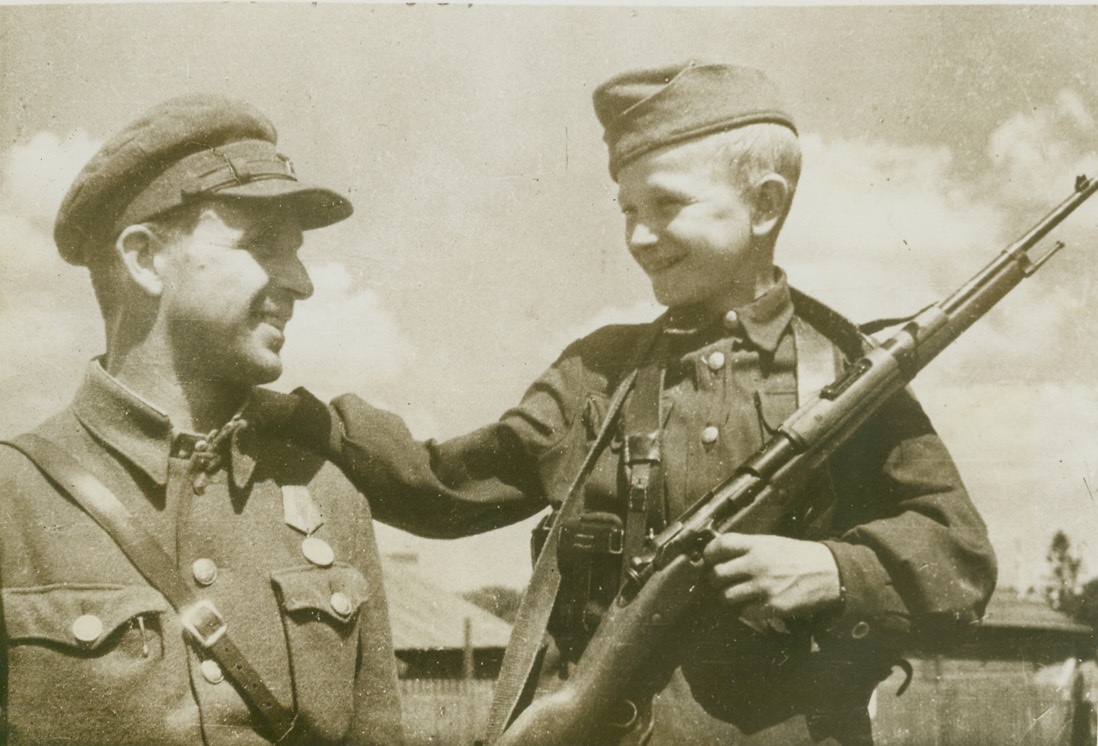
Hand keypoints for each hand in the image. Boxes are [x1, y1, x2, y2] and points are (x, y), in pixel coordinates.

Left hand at [702, 533, 840, 617]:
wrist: (830, 573)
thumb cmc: (800, 557)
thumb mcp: (773, 543)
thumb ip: (748, 547)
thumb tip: (721, 553)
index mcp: (757, 545)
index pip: (720, 545)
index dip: (709, 554)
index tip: (709, 560)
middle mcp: (758, 564)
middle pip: (717, 574)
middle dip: (716, 580)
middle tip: (721, 582)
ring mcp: (764, 586)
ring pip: (726, 596)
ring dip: (727, 597)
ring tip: (735, 595)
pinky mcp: (773, 606)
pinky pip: (744, 612)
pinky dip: (745, 611)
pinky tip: (752, 605)